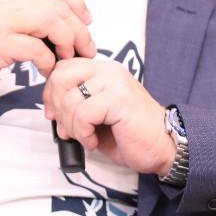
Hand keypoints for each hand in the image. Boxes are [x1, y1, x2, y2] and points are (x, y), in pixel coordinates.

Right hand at [0, 0, 96, 108]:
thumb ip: (22, 14)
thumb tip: (55, 25)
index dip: (77, 2)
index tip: (86, 20)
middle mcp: (6, 1)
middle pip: (58, 6)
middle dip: (79, 29)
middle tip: (85, 48)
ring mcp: (1, 22)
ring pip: (51, 21)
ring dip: (68, 42)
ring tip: (69, 58)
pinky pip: (36, 50)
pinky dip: (48, 61)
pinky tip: (47, 70)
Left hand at [42, 56, 175, 176]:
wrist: (164, 147)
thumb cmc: (131, 134)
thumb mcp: (97, 116)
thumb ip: (75, 105)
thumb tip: (51, 110)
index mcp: (102, 71)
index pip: (62, 68)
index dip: (51, 92)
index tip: (54, 114)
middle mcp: (108, 70)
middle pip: (60, 77)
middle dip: (56, 107)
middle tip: (66, 128)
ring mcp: (115, 82)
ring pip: (70, 99)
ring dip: (71, 127)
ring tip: (86, 137)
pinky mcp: (119, 98)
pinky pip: (83, 113)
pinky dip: (83, 133)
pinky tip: (94, 141)